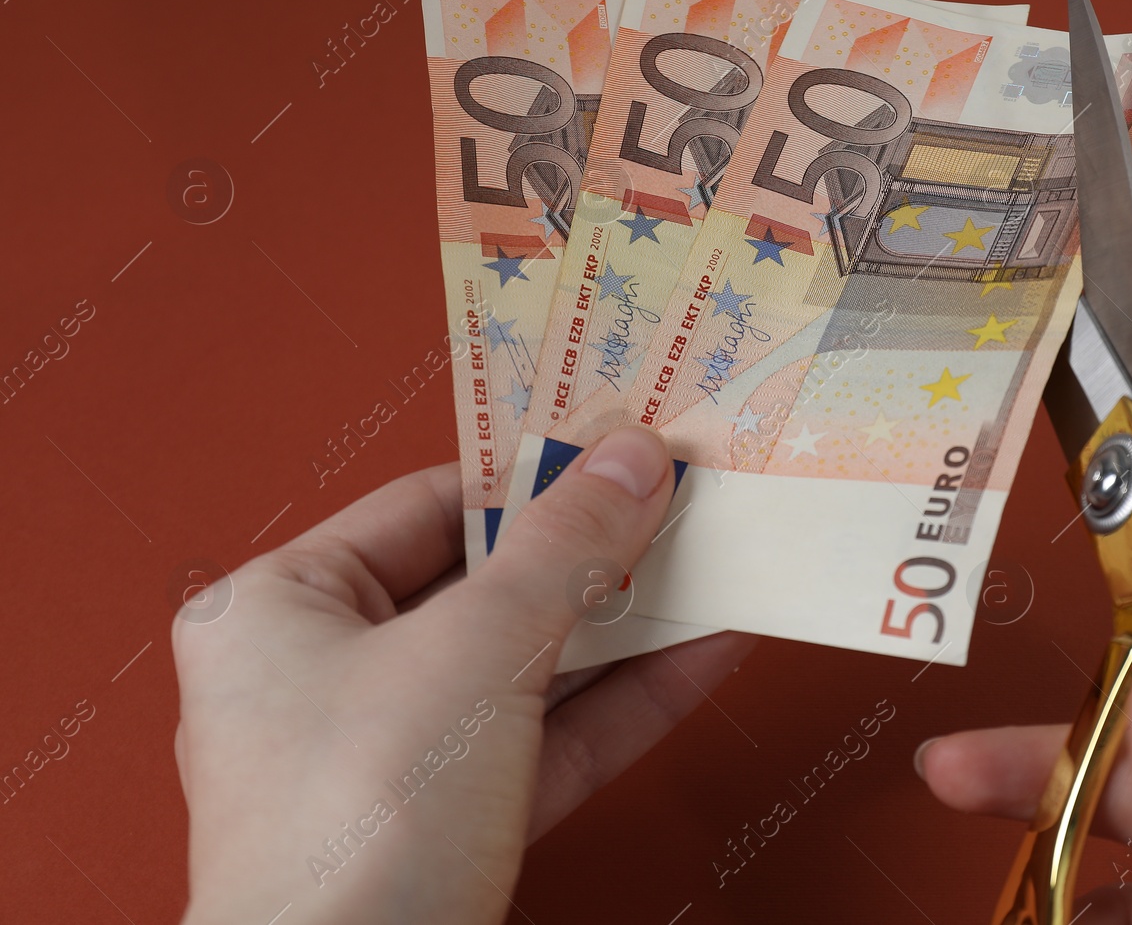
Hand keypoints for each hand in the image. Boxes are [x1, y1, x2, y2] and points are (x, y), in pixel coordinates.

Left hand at [174, 426, 754, 924]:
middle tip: (678, 503)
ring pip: (526, 666)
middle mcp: (321, 678)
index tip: (617, 447)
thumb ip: (564, 547)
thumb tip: (632, 457)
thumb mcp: (474, 649)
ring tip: (712, 566)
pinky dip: (624, 700)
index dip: (530, 474)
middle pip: (483, 586)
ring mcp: (390, 761)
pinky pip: (547, 740)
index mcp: (276, 609)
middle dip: (591, 552)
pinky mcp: (452, 827)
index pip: (422, 506)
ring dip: (624, 624)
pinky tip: (703, 654)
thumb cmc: (358, 820)